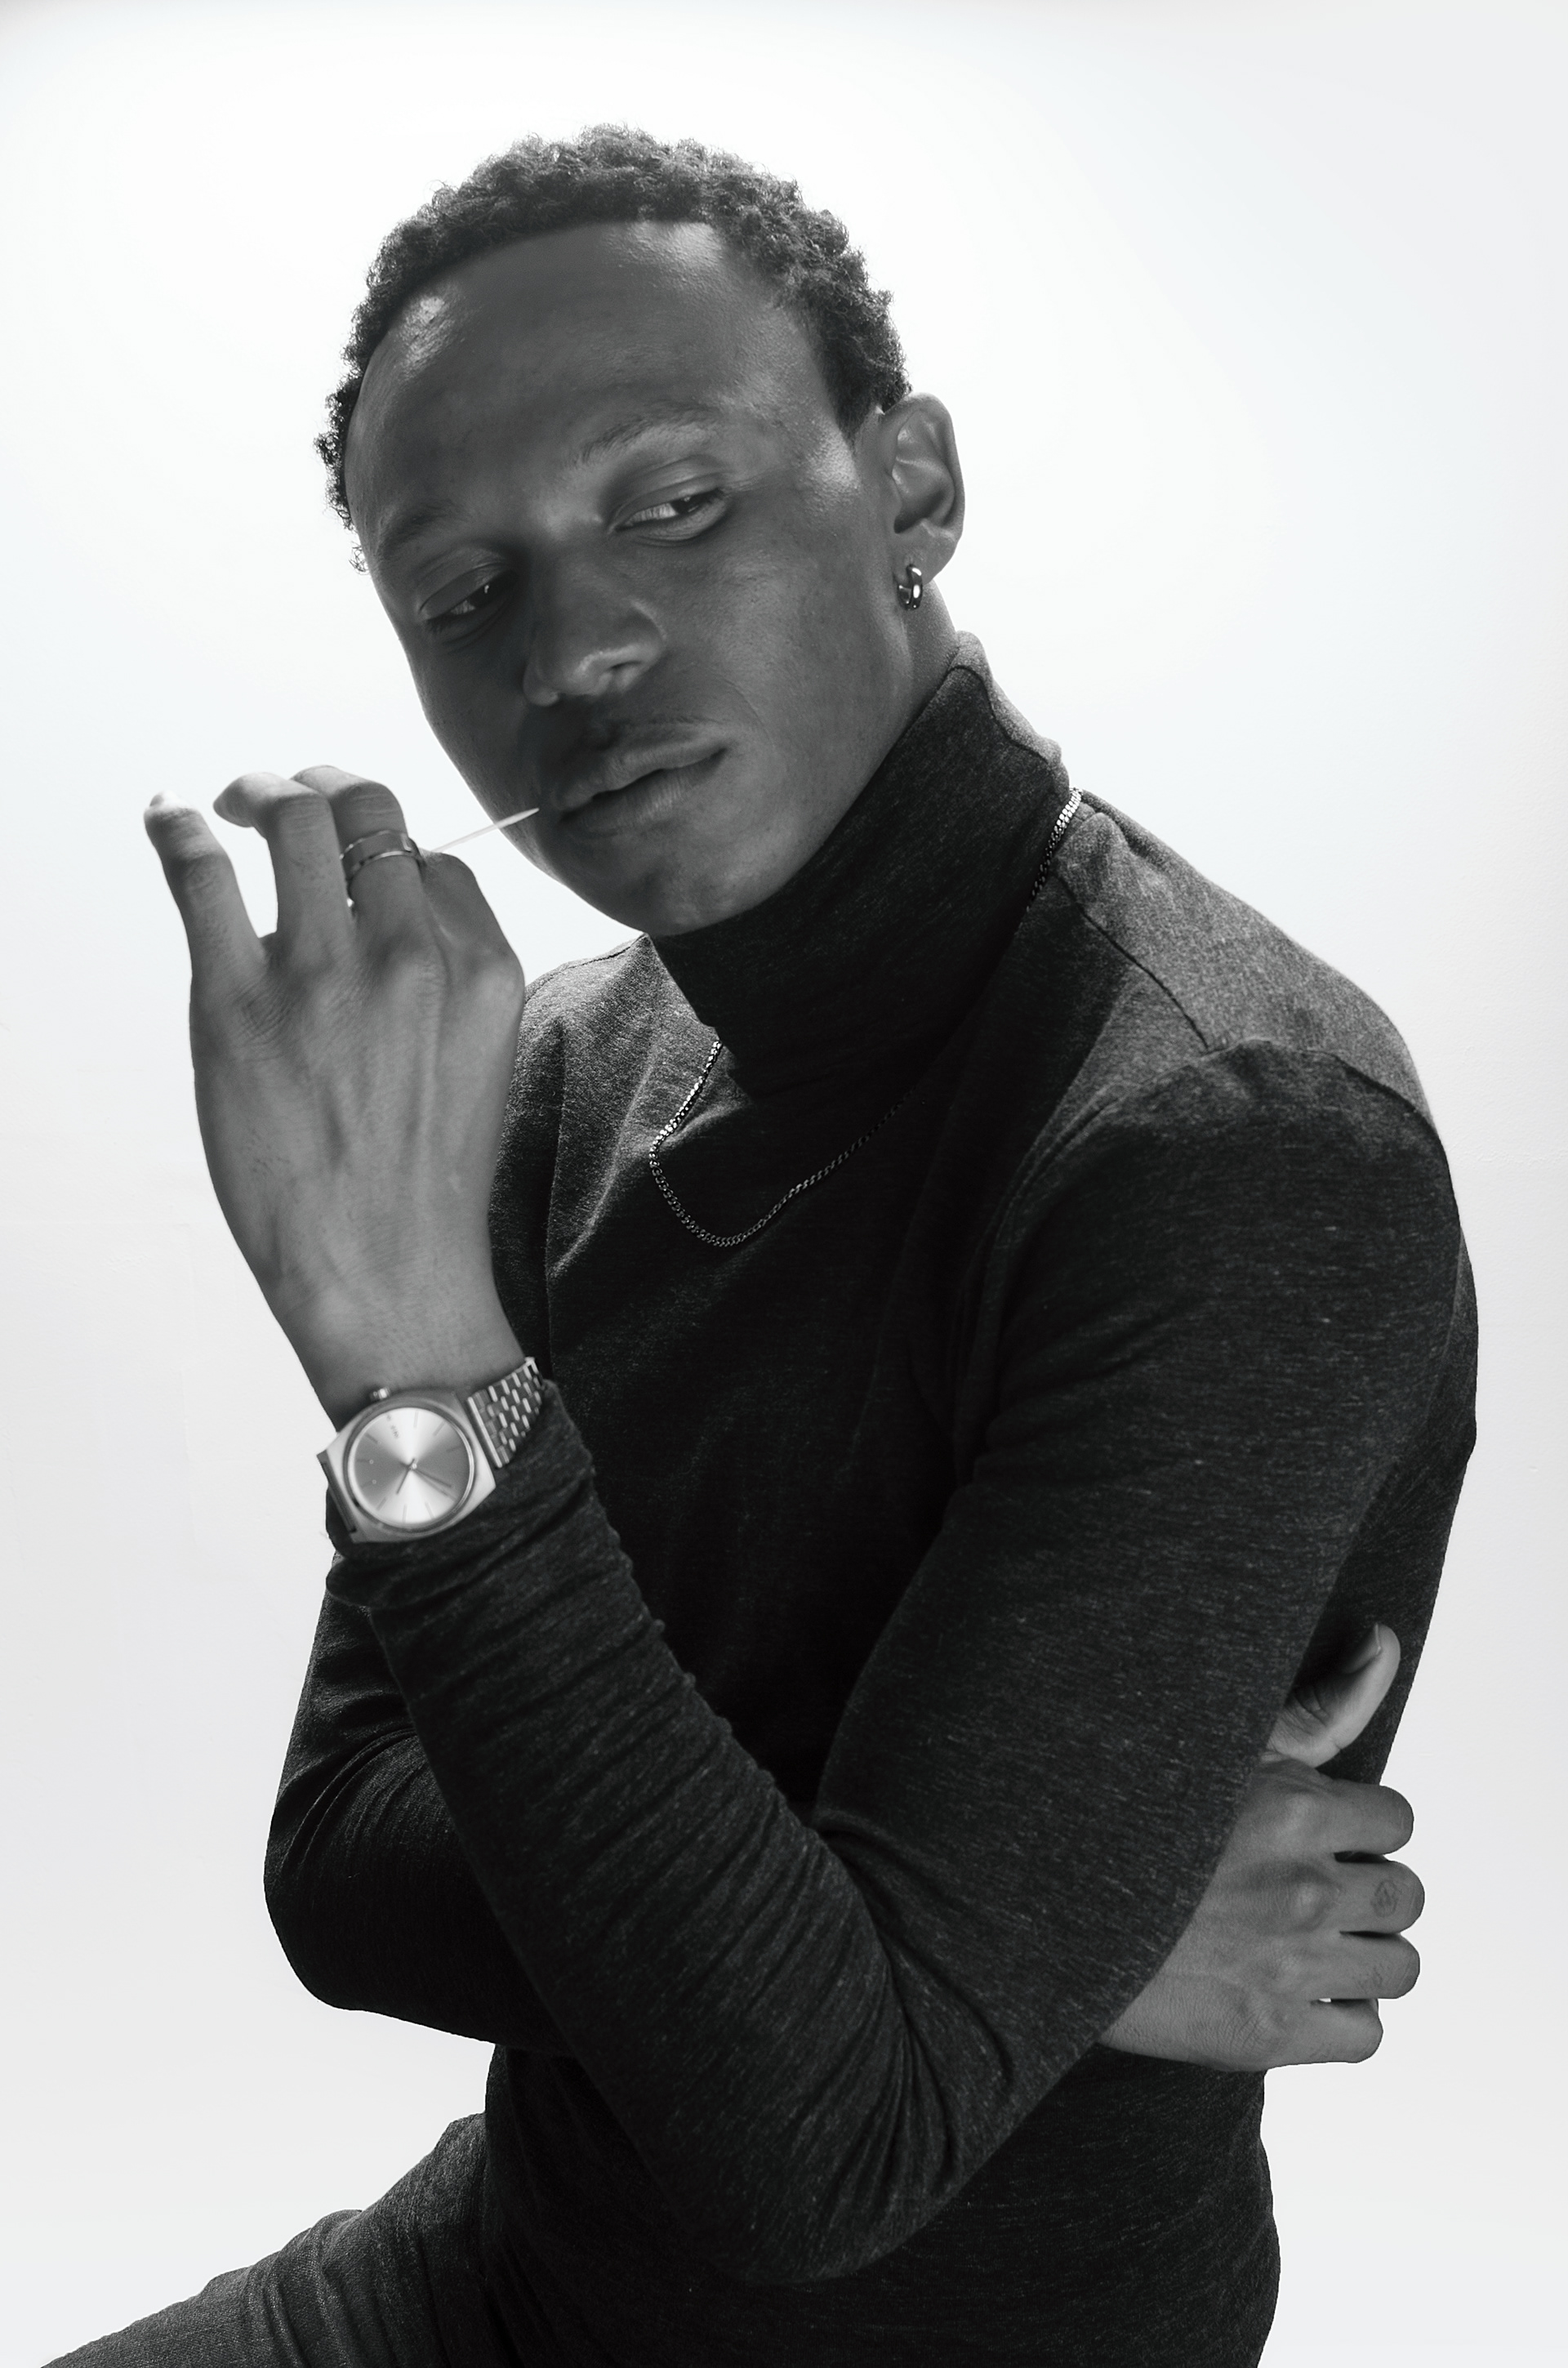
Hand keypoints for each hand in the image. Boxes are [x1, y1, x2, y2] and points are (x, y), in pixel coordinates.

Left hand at [146, 767, 525, 1423]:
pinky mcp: (237, 1003)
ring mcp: (321, 975)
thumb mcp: (481, 1062)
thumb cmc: (426, 1181)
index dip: (389, 855)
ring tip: (235, 805)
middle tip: (289, 801)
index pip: (433, 859)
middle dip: (324, 786)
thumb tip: (384, 910)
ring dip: (258, 792)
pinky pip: (200, 874)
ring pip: (294, 819)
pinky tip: (168, 819)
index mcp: (483, 969)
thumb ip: (450, 979)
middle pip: (369, 808)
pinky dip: (178, 827)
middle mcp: (409, 955)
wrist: (388, 1273)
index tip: (356, 870)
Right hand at [1101, 1626, 1423, 2067]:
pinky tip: (1302, 1990)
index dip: (1361, 1827)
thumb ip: (1322, 1703)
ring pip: (1399, 1968)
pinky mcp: (1269, 2033)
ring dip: (1367, 1955)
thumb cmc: (1134, 1816)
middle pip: (1405, 1895)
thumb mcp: (1228, 1744)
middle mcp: (1302, 1888)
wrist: (1048, 1910)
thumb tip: (1386, 1640)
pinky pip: (1365, 2035)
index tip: (1323, 1835)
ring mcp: (1288, 1964)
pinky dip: (1346, 2016)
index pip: (1396, 1821)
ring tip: (1318, 1944)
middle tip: (1316, 1890)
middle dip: (1369, 1890)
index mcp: (1295, 1809)